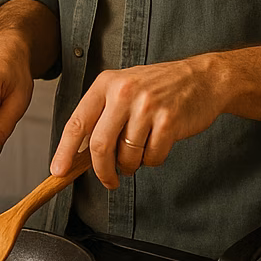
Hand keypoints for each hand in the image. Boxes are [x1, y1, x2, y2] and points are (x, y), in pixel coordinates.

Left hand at [51, 57, 221, 187]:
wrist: (202, 78)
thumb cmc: (157, 87)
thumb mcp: (122, 88)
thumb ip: (101, 114)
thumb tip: (79, 153)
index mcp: (105, 83)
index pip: (77, 122)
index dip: (64, 150)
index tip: (58, 171)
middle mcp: (123, 92)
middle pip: (99, 145)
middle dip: (101, 170)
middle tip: (108, 181)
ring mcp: (147, 106)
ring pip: (127, 155)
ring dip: (131, 165)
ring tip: (138, 154)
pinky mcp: (169, 121)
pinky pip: (152, 157)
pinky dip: (152, 160)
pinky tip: (157, 145)